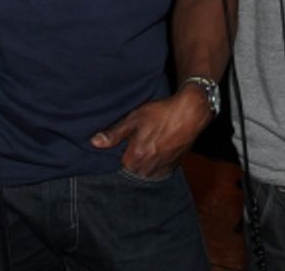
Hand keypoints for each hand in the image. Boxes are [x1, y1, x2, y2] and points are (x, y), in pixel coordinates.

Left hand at [90, 86, 210, 177]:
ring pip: (145, 172)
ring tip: (151, 144)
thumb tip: (94, 143)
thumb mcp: (134, 118)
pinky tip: (160, 149)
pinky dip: (157, 164)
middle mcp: (148, 168)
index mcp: (136, 157)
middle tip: (142, 140)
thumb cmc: (161, 113)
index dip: (124, 150)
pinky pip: (158, 171)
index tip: (129, 141)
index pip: (120, 163)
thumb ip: (114, 133)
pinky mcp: (173, 168)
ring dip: (145, 162)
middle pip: (133, 170)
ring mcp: (162, 169)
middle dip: (134, 158)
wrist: (189, 114)